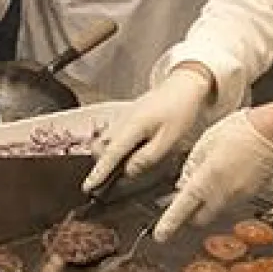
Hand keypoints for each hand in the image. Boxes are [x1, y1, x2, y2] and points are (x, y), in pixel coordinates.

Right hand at [83, 67, 211, 190]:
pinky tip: (134, 149)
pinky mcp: (128, 115)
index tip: (88, 187)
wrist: (184, 85)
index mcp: (132, 126)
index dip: (99, 173)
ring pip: (106, 140)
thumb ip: (147, 158)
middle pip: (101, 147)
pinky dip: (118, 145)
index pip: (111, 154)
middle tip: (117, 176)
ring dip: (111, 154)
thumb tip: (129, 171)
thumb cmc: (180, 109)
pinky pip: (115, 133)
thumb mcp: (169, 139)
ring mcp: (124, 117)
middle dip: (104, 163)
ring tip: (129, 163)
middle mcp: (123, 120)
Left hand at [153, 109, 272, 241]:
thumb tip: (184, 182)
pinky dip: (222, 195)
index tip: (160, 235)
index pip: (182, 209)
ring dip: (207, 203)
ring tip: (210, 178)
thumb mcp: (206, 141)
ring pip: (216, 211)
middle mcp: (223, 193)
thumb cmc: (242, 130)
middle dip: (189, 215)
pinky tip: (225, 175)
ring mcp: (239, 197)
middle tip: (184, 201)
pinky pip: (230, 202)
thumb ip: (191, 165)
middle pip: (199, 219)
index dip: (169, 225)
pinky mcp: (250, 195)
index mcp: (207, 179)